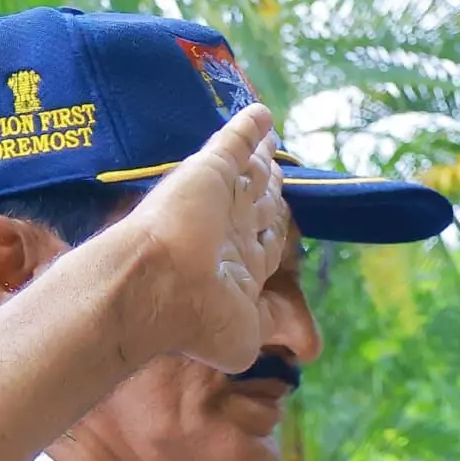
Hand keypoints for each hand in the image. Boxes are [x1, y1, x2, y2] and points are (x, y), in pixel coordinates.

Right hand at [107, 106, 288, 375]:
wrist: (159, 290)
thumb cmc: (197, 320)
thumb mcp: (248, 335)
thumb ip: (273, 327)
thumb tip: (301, 347)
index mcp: (237, 268)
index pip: (264, 242)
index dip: (275, 229)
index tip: (283, 218)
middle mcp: (228, 231)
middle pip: (258, 203)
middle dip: (269, 188)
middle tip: (278, 170)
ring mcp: (219, 200)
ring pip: (251, 173)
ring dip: (264, 156)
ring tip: (273, 140)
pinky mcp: (209, 172)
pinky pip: (234, 143)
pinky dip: (249, 128)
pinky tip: (264, 114)